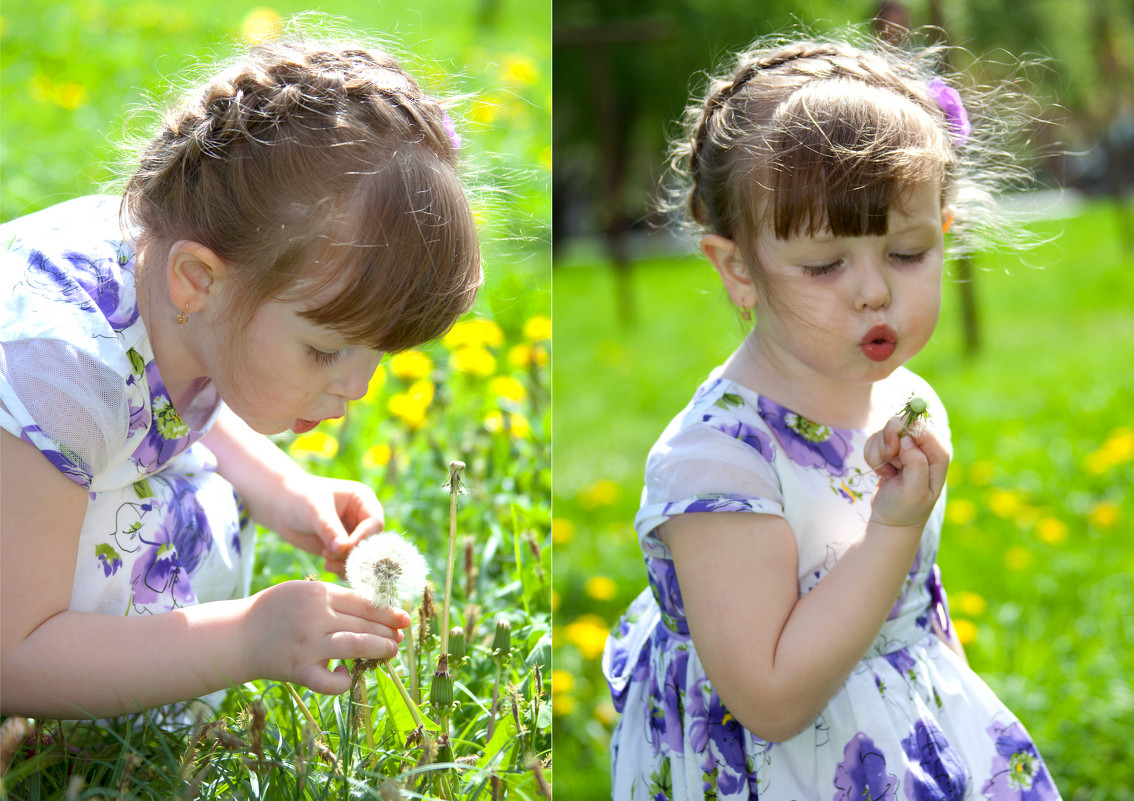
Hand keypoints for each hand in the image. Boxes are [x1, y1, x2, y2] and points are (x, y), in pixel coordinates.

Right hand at [245, 580, 409, 694]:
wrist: (240, 635)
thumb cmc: (277, 609)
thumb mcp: (305, 590)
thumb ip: (336, 597)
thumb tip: (376, 609)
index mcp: (319, 594)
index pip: (365, 603)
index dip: (389, 613)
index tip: (403, 619)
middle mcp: (316, 618)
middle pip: (365, 624)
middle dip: (387, 632)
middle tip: (398, 638)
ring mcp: (308, 645)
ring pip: (356, 646)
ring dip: (379, 649)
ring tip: (389, 652)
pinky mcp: (299, 670)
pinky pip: (329, 681)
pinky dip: (343, 681)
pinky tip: (348, 675)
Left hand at [272, 475, 384, 575]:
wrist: (282, 507)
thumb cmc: (300, 499)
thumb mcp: (315, 510)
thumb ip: (330, 529)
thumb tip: (342, 549)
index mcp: (363, 501)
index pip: (374, 524)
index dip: (363, 538)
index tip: (343, 548)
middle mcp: (363, 519)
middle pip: (371, 543)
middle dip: (354, 554)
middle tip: (332, 557)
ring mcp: (354, 535)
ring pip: (362, 557)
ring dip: (347, 564)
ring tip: (327, 563)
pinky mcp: (343, 549)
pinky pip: (350, 564)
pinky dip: (342, 569)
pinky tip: (327, 566)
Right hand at [864, 418, 948, 528]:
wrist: (891, 519)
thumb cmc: (907, 509)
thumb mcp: (915, 492)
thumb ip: (916, 464)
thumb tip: (908, 439)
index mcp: (938, 454)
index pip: (920, 425)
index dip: (902, 432)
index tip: (893, 451)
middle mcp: (925, 446)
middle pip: (900, 422)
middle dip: (887, 440)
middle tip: (889, 460)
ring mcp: (908, 446)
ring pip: (885, 431)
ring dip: (878, 452)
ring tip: (888, 472)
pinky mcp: (893, 448)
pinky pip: (876, 440)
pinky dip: (873, 455)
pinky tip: (883, 471)